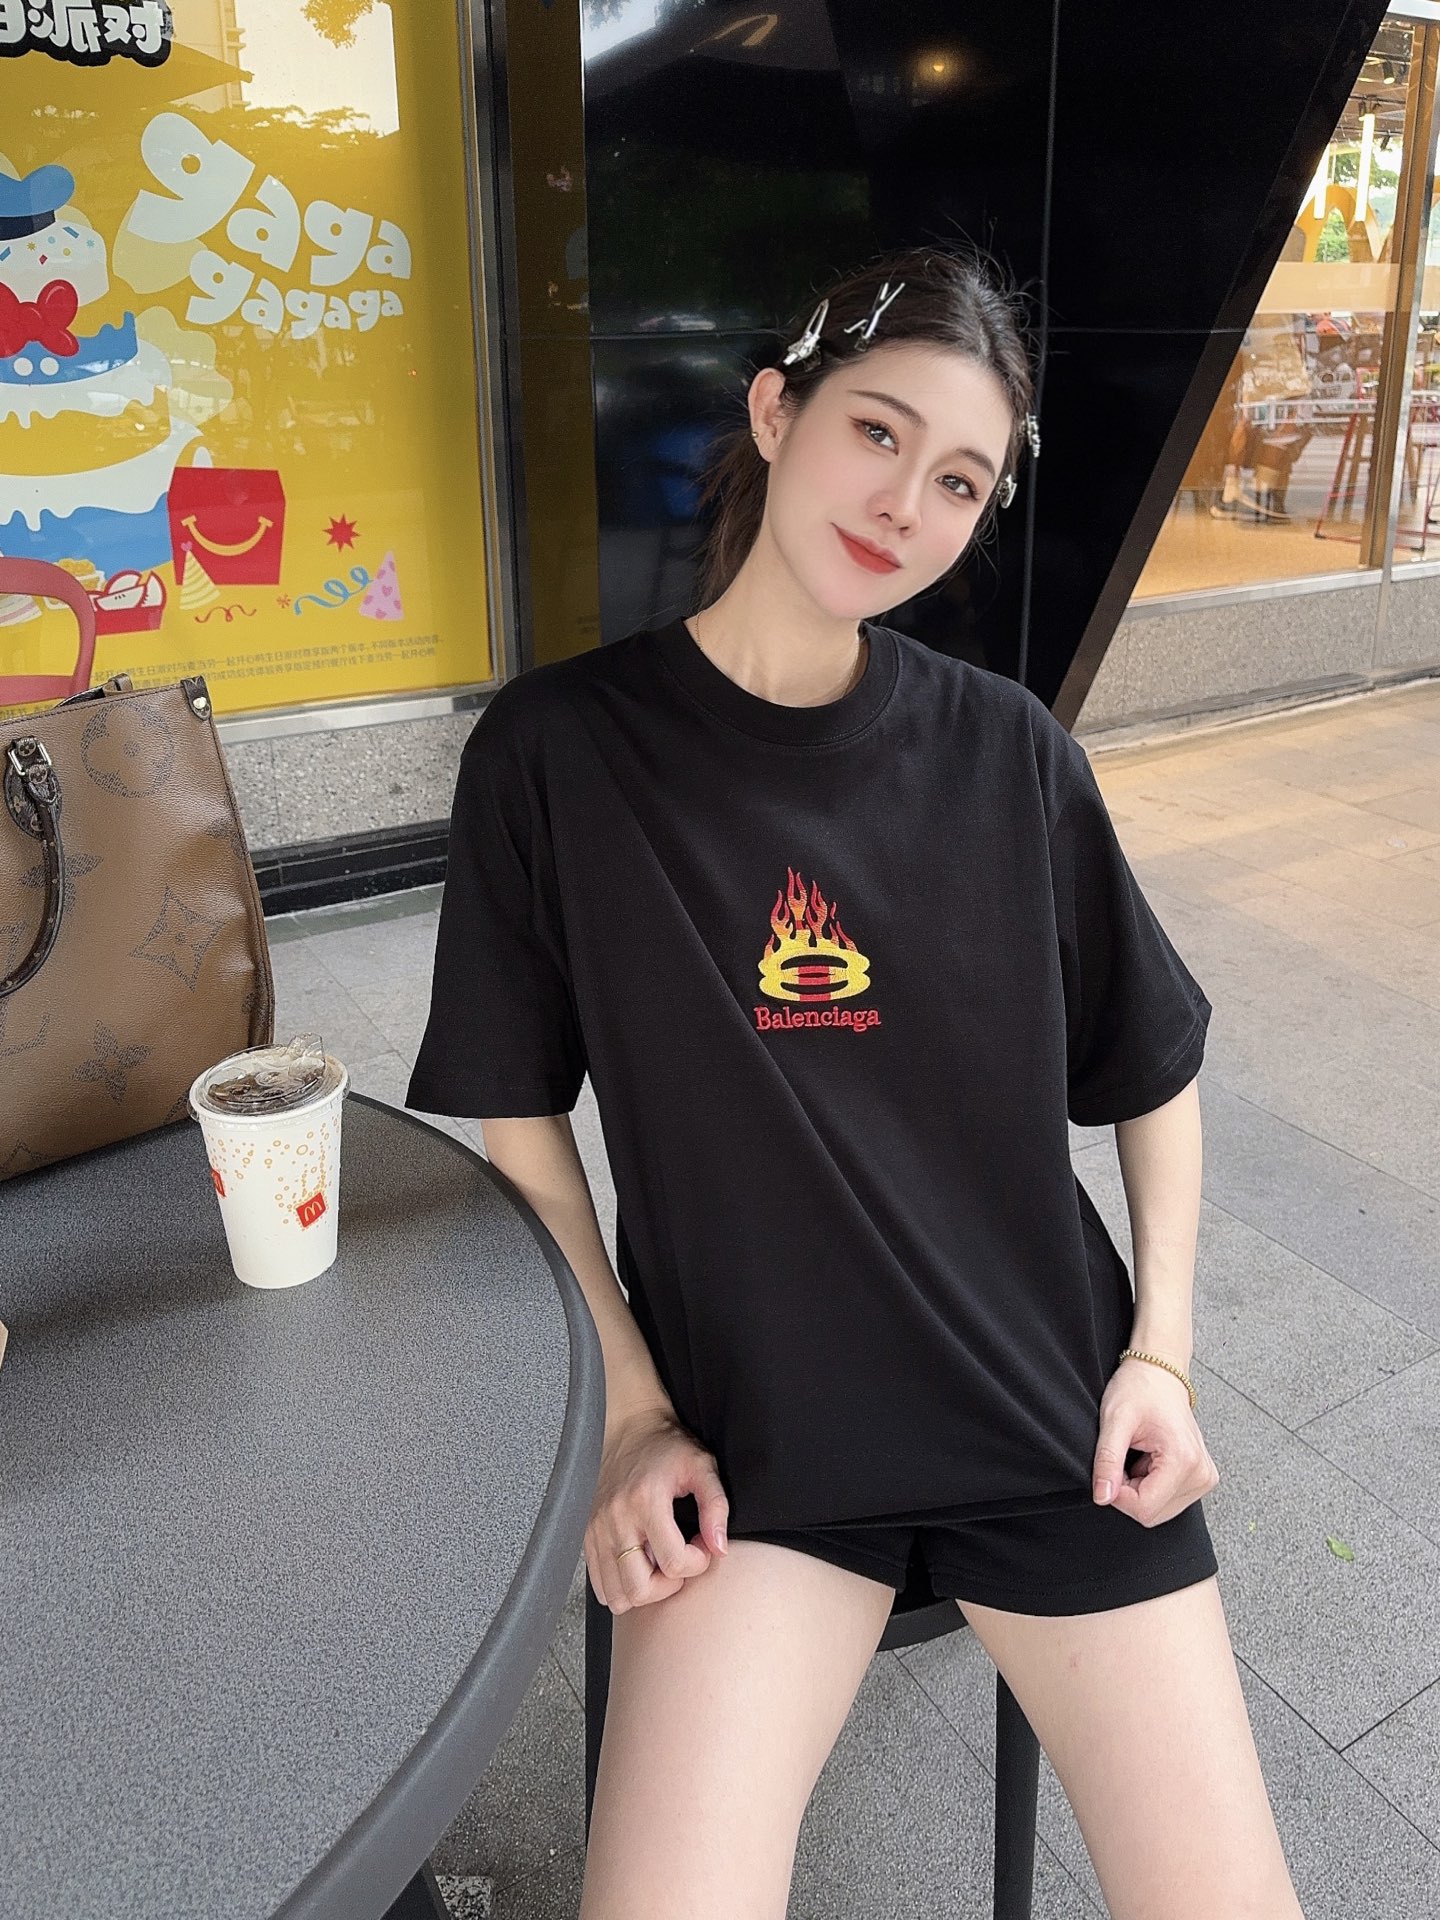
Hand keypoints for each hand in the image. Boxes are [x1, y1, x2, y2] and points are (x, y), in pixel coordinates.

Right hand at [585, 1405, 730, 1613]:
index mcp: (646, 1501)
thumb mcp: (702, 1466)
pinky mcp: (587, 1536)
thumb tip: (719, 1548)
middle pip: (640, 1588)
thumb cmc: (667, 1447)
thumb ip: (716, 1506)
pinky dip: (622, 1585)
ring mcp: (597, 1530)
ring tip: (659, 1564)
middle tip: (680, 1561)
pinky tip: (641, 1562)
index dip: (698, 1563)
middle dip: (669, 1585)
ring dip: (644, 1589)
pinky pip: (600, 1585)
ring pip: (617, 1595)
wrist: (628, 1429)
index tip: (701, 1545)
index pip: (674, 1562)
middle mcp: (616, 1519)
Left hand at [1092, 1354, 1218, 1526]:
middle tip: (1126, 1457)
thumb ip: (1107, 1461)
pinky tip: (1149, 1459)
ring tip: (1139, 1455)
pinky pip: (1168, 1499)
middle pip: (1153, 1513)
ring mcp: (1204, 1477)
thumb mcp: (1114, 1420)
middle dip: (1130, 1492)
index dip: (1118, 1494)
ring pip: (1159, 1509)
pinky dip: (1151, 1484)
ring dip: (1140, 1488)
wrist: (1160, 1373)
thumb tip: (1103, 1497)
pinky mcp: (1201, 1477)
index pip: (1145, 1509)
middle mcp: (1201, 1473)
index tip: (1112, 1467)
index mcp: (1184, 1460)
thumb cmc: (1140, 1388)